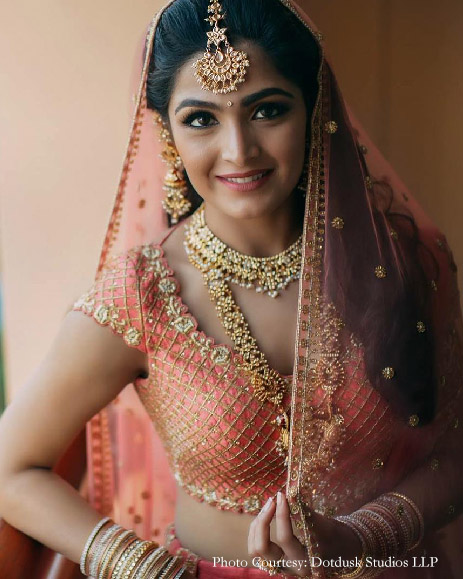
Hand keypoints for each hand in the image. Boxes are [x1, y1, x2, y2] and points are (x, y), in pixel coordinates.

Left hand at [248, 492, 362, 576]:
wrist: (340, 550)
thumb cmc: (334, 536)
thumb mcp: (322, 524)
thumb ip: (303, 511)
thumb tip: (287, 494)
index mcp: (303, 562)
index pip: (285, 538)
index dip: (281, 514)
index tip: (282, 495)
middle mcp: (288, 567)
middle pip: (261, 548)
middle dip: (262, 521)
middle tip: (272, 501)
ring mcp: (279, 565)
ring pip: (254, 549)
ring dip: (257, 525)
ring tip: (269, 506)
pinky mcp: (274, 560)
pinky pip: (256, 547)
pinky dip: (257, 530)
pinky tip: (266, 515)